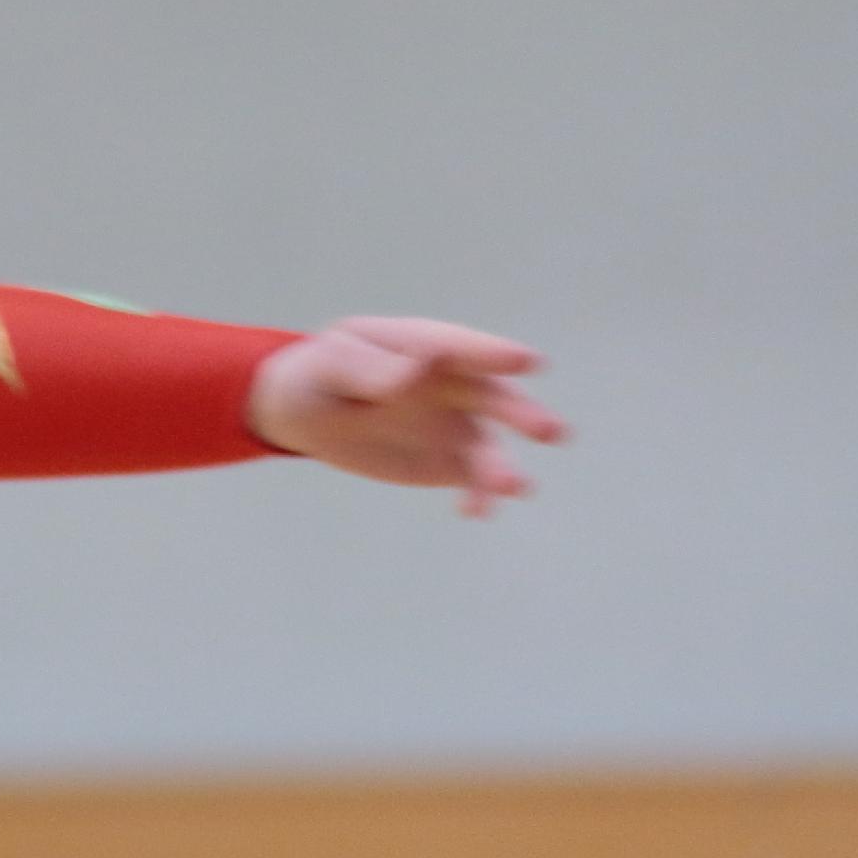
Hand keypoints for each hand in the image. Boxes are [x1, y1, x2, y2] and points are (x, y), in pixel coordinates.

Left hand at [247, 317, 567, 516]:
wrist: (307, 411)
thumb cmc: (320, 375)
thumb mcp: (329, 365)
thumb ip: (367, 368)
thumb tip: (414, 374)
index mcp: (423, 347)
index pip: (461, 348)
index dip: (492, 354)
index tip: (526, 361)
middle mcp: (452, 385)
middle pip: (493, 398)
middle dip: (522, 413)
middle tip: (549, 431)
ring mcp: (454, 424)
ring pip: (487, 446)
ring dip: (501, 467)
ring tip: (511, 487)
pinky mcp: (448, 461)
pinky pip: (471, 480)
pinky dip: (479, 495)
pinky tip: (475, 510)